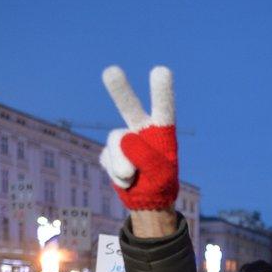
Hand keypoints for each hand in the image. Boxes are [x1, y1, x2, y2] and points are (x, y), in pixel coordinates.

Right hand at [99, 66, 177, 211]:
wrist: (147, 200)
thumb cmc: (161, 183)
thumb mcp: (161, 174)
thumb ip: (146, 157)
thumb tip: (124, 140)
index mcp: (161, 130)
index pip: (163, 108)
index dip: (161, 91)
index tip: (161, 71)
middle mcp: (141, 130)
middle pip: (129, 107)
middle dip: (120, 90)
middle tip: (111, 71)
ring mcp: (123, 140)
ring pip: (116, 141)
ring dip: (122, 163)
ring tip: (131, 177)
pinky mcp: (109, 152)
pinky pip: (108, 159)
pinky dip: (117, 175)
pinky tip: (127, 181)